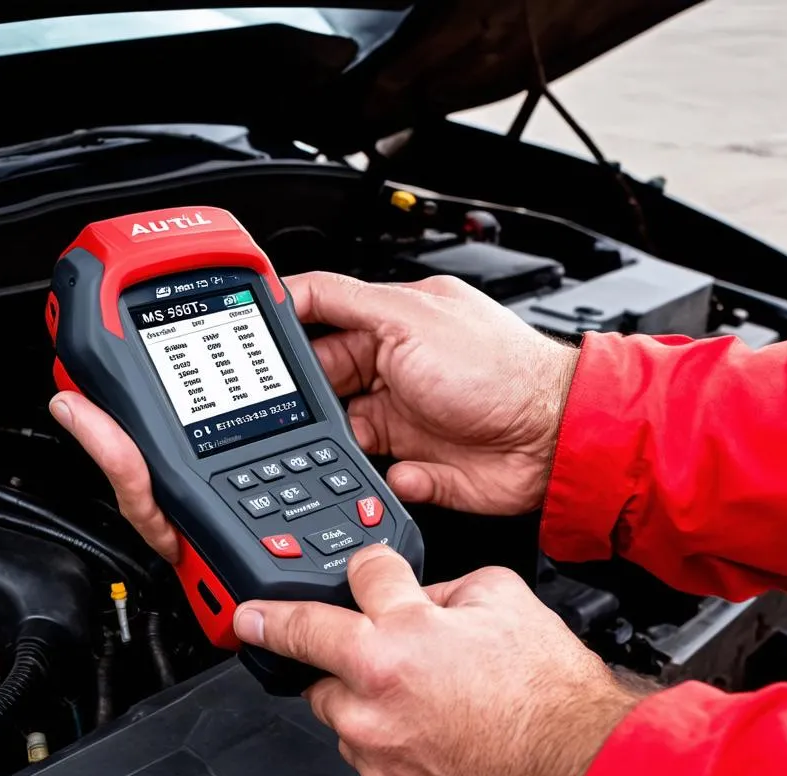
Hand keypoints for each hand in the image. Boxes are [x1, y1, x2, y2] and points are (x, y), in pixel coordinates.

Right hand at [49, 272, 577, 562]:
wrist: (551, 437)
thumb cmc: (498, 368)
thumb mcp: (411, 316)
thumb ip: (345, 300)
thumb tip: (290, 283)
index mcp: (383, 327)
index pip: (312, 324)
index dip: (275, 335)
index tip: (235, 347)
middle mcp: (385, 373)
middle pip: (314, 389)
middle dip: (298, 403)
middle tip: (277, 416)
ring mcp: (395, 422)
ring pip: (333, 438)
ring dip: (331, 447)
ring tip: (336, 449)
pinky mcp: (407, 467)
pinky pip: (367, 478)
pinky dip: (370, 480)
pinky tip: (392, 470)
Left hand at [232, 544, 641, 775]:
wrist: (574, 768)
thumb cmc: (547, 692)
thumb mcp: (503, 599)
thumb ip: (448, 587)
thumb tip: (424, 594)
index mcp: (402, 631)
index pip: (360, 573)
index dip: (363, 563)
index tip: (346, 570)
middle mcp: (376, 688)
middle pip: (300, 643)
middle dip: (280, 626)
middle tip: (255, 619)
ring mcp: (375, 741)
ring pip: (328, 702)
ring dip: (346, 686)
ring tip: (394, 684)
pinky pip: (359, 747)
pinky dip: (374, 732)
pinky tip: (415, 724)